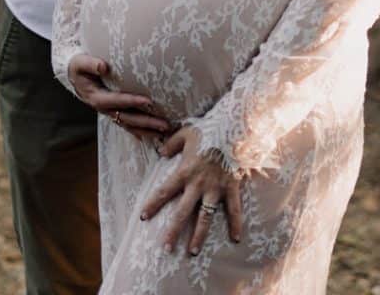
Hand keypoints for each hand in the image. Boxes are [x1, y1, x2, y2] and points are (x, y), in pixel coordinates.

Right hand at [68, 54, 170, 139]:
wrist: (74, 76)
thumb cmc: (79, 68)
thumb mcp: (80, 63)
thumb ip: (90, 64)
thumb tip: (103, 66)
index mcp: (96, 97)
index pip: (117, 100)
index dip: (132, 102)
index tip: (148, 101)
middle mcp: (104, 108)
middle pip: (127, 118)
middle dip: (146, 122)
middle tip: (164, 124)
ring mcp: (109, 112)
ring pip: (129, 124)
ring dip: (147, 129)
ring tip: (164, 131)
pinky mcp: (113, 112)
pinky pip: (127, 124)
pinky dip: (139, 131)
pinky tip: (151, 136)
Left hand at [140, 125, 242, 254]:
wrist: (233, 128)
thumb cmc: (208, 129)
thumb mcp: (186, 133)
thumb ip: (172, 143)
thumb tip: (161, 152)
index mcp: (185, 171)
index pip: (165, 191)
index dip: (153, 204)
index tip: (143, 217)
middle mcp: (198, 184)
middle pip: (182, 212)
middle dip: (173, 231)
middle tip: (166, 248)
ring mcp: (215, 188)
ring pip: (205, 217)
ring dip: (199, 235)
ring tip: (192, 251)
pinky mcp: (231, 187)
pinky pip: (234, 209)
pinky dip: (236, 223)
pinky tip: (236, 238)